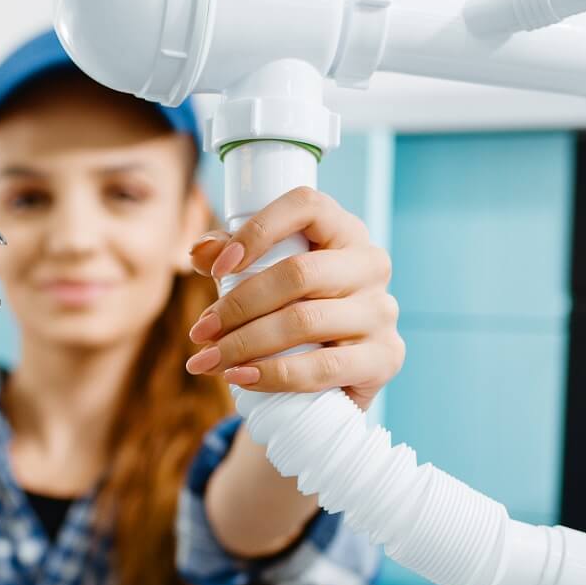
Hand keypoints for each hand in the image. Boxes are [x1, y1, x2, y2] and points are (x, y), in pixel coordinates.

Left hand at [183, 187, 402, 411]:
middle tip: (200, 333)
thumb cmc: (297, 312)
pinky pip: (323, 366)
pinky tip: (241, 378)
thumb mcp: (263, 278)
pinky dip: (274, 374)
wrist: (338, 378)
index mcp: (344, 231)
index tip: (219, 268)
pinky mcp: (385, 357)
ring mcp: (382, 311)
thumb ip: (230, 258)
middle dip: (237, 305)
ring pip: (305, 321)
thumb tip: (200, 252)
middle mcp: (370, 264)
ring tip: (208, 360)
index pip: (305, 206)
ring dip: (245, 344)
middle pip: (297, 273)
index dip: (258, 230)